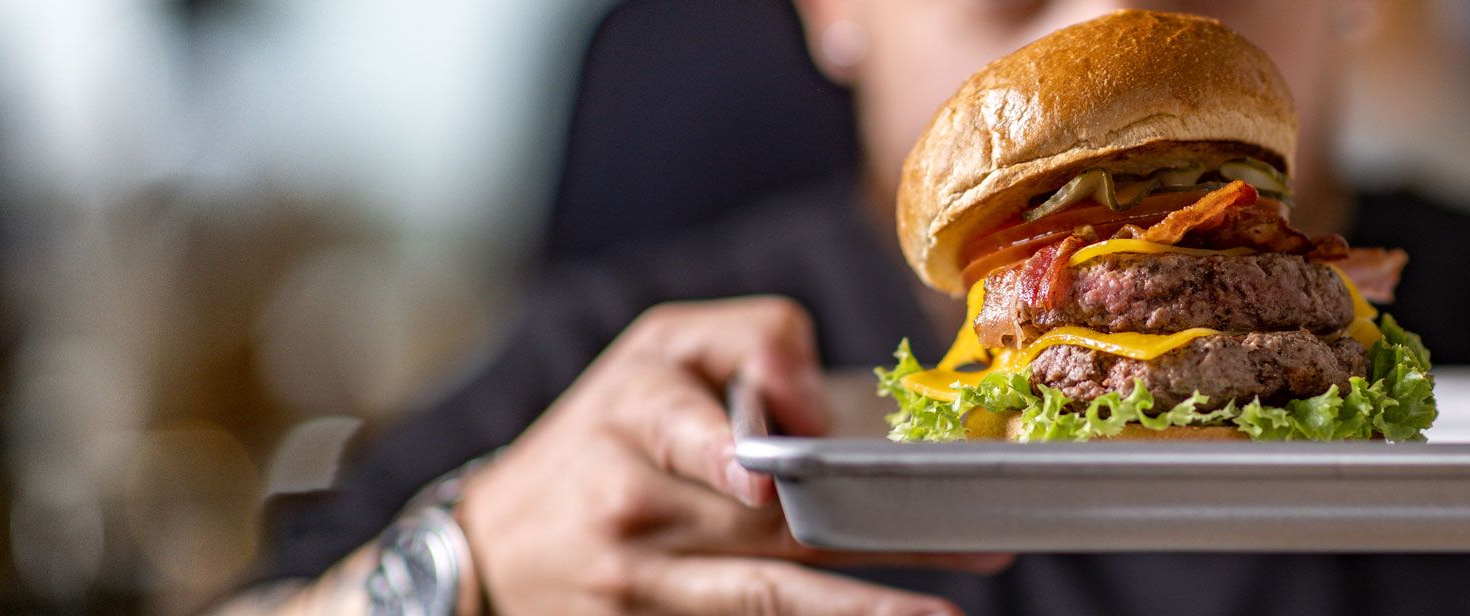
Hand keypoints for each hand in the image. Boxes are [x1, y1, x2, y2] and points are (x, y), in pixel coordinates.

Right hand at [457, 297, 1008, 614]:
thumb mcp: (656, 350)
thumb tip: (819, 404)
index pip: (696, 427)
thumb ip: (751, 340)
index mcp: (635, 414)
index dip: (733, 450)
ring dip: (865, 605)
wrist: (494, 548)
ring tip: (942, 614)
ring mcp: (648, 580)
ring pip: (771, 592)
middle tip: (974, 531)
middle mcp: (637, 502)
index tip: (770, 476)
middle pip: (773, 518)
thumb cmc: (599, 430)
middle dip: (877, 526)